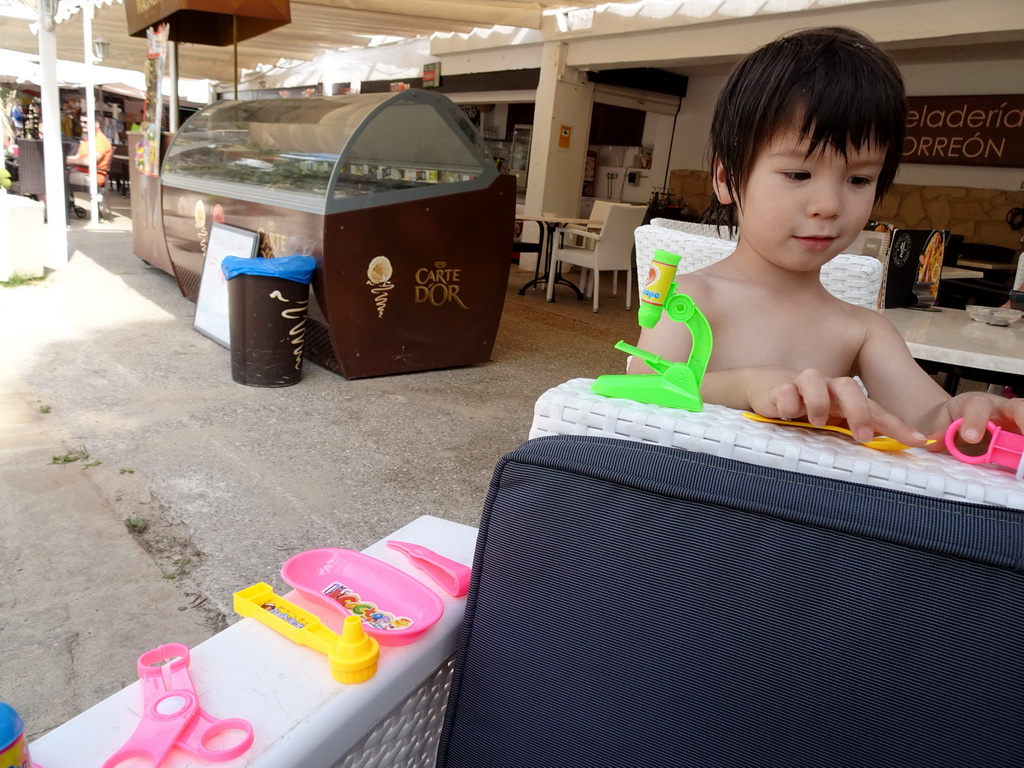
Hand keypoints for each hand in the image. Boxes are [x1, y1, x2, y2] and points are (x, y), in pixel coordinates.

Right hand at [748, 367, 928, 446]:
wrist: (767, 386)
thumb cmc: (804, 407)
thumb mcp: (831, 422)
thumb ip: (852, 433)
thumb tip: (884, 452)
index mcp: (844, 399)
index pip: (875, 409)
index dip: (896, 425)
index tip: (919, 441)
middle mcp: (826, 389)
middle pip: (848, 387)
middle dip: (858, 411)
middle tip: (861, 435)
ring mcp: (801, 386)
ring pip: (813, 379)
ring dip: (818, 401)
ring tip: (817, 422)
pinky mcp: (778, 389)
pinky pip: (785, 391)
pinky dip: (788, 403)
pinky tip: (786, 415)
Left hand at [926, 391, 1023, 451]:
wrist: (961, 416)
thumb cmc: (955, 416)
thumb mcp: (943, 420)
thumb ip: (940, 431)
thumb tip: (934, 442)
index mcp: (977, 403)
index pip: (979, 406)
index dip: (975, 421)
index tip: (970, 438)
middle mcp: (1003, 409)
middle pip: (1019, 408)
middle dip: (1023, 422)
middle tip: (1020, 448)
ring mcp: (1015, 421)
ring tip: (1023, 459)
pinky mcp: (1020, 433)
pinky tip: (1021, 464)